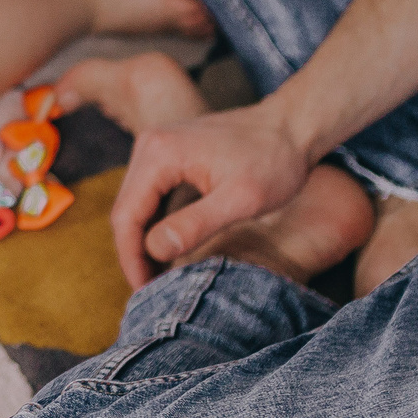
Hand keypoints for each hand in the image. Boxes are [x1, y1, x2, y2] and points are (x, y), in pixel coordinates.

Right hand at [107, 103, 314, 287]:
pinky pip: (150, 193)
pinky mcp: (168, 151)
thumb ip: (195, 223)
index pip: (127, 215)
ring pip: (136, 203)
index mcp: (159, 154)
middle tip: (151, 289)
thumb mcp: (241, 199)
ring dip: (142, 240)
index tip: (145, 291)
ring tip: (158, 274)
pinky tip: (168, 245)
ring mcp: (157, 145)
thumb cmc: (274, 162)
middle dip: (134, 252)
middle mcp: (150, 144)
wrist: (292, 126)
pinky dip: (154, 222)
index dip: (131, 258)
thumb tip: (153, 249)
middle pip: (126, 210)